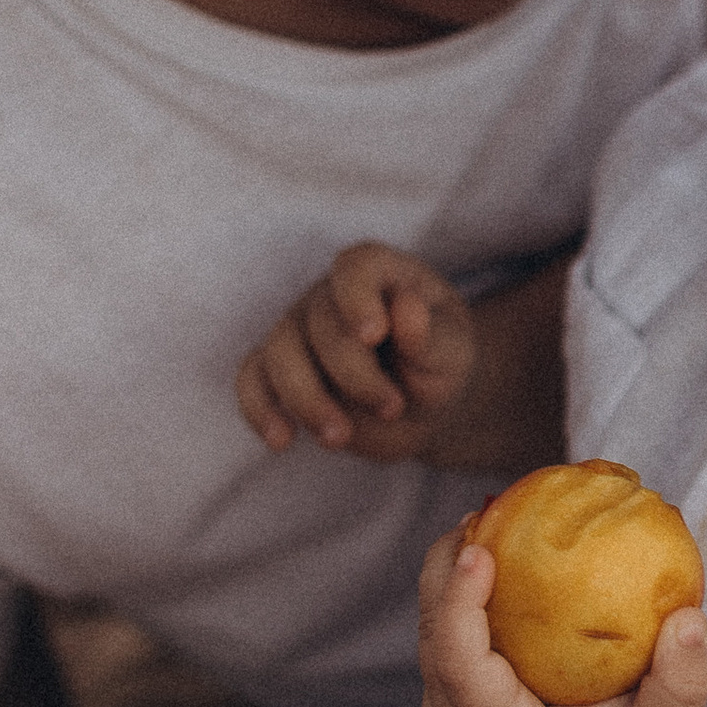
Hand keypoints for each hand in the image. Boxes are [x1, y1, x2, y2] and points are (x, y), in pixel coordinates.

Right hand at [237, 243, 475, 456]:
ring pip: (278, 351)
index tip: (372, 335)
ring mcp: (299, 329)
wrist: (423, 405)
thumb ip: (431, 333)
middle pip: (319, 321)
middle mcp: (331, 295)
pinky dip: (260, 409)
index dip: (357, 297)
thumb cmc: (440, 364)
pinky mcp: (278, 370)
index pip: (357, 266)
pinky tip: (282, 440)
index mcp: (382, 275)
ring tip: (340, 437)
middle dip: (352, 373)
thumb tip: (405, 307)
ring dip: (305, 399)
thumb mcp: (454, 352)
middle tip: (391, 408)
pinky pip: (252, 380)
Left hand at [419, 529, 706, 706]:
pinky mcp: (454, 702)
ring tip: (484, 517)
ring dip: (447, 575)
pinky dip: (460, 592)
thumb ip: (680, 689)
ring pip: (430, 634)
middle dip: (444, 571)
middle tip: (483, 511)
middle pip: (432, 641)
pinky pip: (446, 638)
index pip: (463, 670)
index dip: (460, 607)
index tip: (478, 551)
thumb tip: (689, 619)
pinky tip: (495, 549)